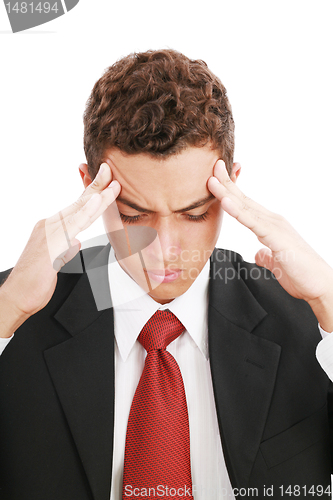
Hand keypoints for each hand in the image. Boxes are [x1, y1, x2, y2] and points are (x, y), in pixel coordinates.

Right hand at [0, 162, 120, 330]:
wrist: (19, 296)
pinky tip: (97, 200)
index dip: (92, 193)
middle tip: (110, 169)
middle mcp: (50, 225)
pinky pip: (73, 224)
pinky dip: (87, 211)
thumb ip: (65, 249)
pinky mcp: (51, 243)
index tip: (106, 181)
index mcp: (52, 228)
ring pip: (79, 210)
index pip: (77, 207)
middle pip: (78, 203)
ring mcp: (49, 232)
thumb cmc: (35, 281)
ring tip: (112, 184)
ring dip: (98, 196)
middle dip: (97, 186)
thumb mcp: (56, 261)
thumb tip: (76, 242)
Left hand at [208, 160, 332, 329]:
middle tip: (212, 166)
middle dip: (226, 182)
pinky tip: (226, 201)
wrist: (321, 285)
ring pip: (245, 206)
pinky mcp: (276, 238)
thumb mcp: (275, 263)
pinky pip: (253, 222)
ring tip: (212, 179)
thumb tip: (258, 254)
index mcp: (270, 225)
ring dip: (227, 192)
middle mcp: (272, 221)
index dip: (230, 190)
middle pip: (243, 198)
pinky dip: (238, 211)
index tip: (216, 177)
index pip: (245, 204)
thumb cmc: (301, 274)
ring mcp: (275, 227)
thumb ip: (266, 256)